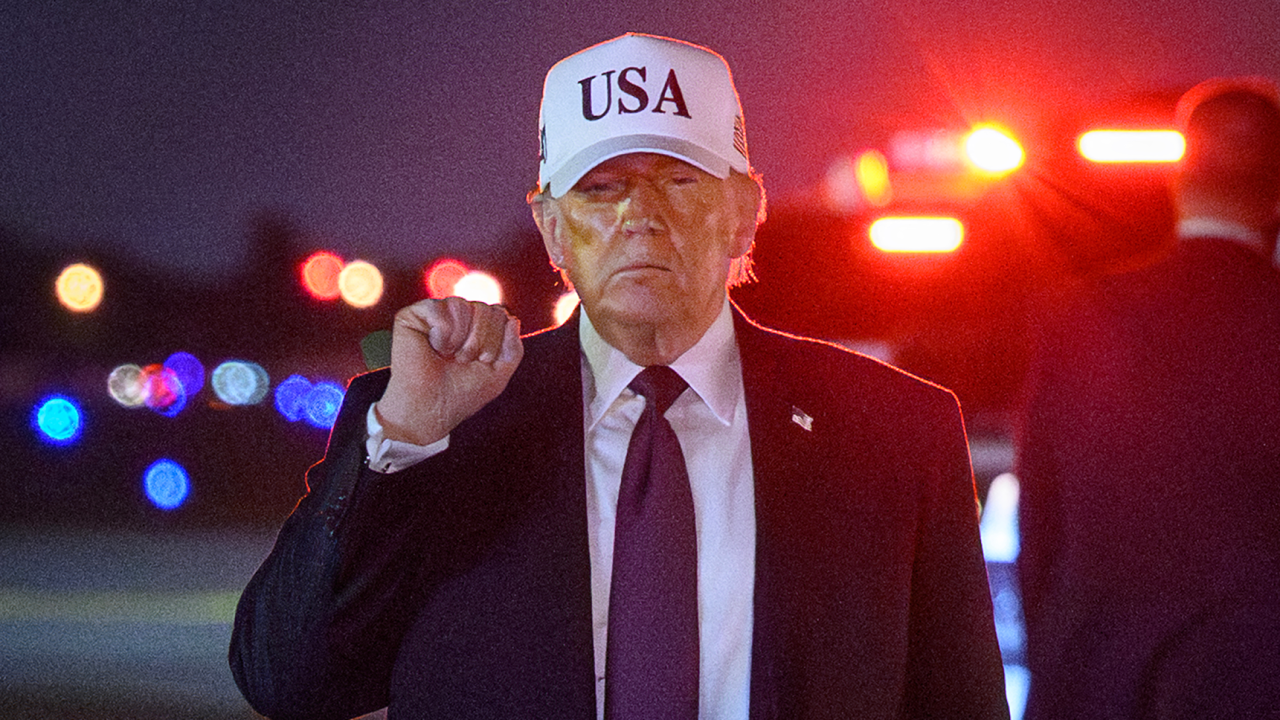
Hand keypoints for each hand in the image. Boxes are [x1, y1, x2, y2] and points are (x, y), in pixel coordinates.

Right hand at [373, 297, 522, 445]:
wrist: (431, 408)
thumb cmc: (462, 393)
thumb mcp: (499, 374)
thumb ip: (513, 349)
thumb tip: (512, 319)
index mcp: (476, 326)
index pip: (499, 314)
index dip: (495, 340)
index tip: (482, 362)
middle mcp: (457, 316)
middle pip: (484, 308)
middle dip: (479, 340)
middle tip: (462, 361)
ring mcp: (435, 313)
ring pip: (462, 306)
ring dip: (460, 340)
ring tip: (447, 357)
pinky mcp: (412, 316)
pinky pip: (439, 308)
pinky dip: (442, 334)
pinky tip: (432, 347)